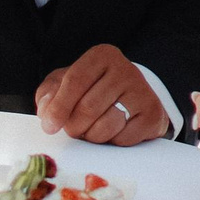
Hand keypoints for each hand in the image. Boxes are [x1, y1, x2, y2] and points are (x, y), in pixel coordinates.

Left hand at [37, 45, 168, 144]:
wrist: (132, 101)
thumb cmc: (92, 92)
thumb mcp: (66, 85)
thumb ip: (49, 94)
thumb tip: (47, 111)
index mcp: (102, 56)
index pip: (75, 81)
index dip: (59, 107)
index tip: (49, 127)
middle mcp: (125, 69)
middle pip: (88, 107)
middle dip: (74, 127)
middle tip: (73, 131)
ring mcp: (142, 91)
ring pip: (106, 126)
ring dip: (92, 137)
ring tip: (92, 131)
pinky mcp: (153, 114)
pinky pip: (124, 138)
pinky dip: (113, 143)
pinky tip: (113, 133)